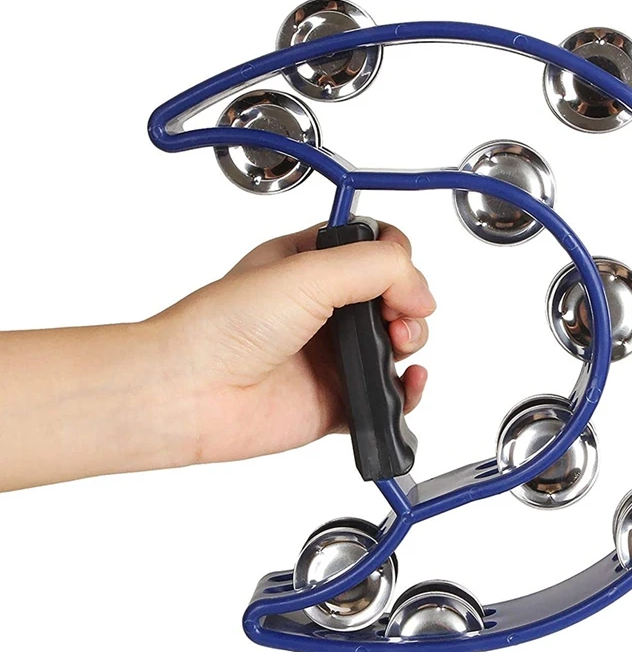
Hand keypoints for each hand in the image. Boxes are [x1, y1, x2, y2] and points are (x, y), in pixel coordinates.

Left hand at [153, 222, 434, 464]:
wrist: (190, 393)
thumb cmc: (221, 327)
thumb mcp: (306, 271)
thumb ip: (376, 267)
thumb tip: (421, 291)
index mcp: (309, 264)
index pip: (374, 250)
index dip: (397, 260)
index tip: (401, 277)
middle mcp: (322, 309)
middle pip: (393, 299)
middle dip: (410, 306)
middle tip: (398, 318)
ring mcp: (330, 357)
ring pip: (395, 347)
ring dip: (412, 344)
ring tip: (399, 347)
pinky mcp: (335, 401)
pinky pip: (386, 397)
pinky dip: (406, 392)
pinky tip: (407, 383)